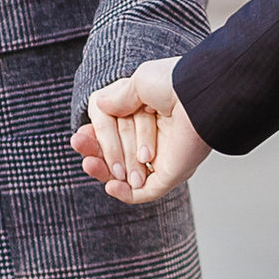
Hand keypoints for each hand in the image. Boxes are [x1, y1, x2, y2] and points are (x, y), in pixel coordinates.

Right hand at [71, 57, 211, 205]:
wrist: (198, 96)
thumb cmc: (174, 84)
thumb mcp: (138, 83)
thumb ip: (118, 98)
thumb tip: (97, 105)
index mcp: (146, 114)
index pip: (112, 132)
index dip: (94, 137)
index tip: (80, 136)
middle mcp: (153, 137)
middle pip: (115, 153)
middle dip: (96, 153)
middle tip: (82, 149)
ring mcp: (161, 158)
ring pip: (125, 175)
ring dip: (104, 172)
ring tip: (90, 164)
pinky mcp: (170, 175)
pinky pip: (144, 194)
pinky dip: (125, 194)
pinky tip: (111, 186)